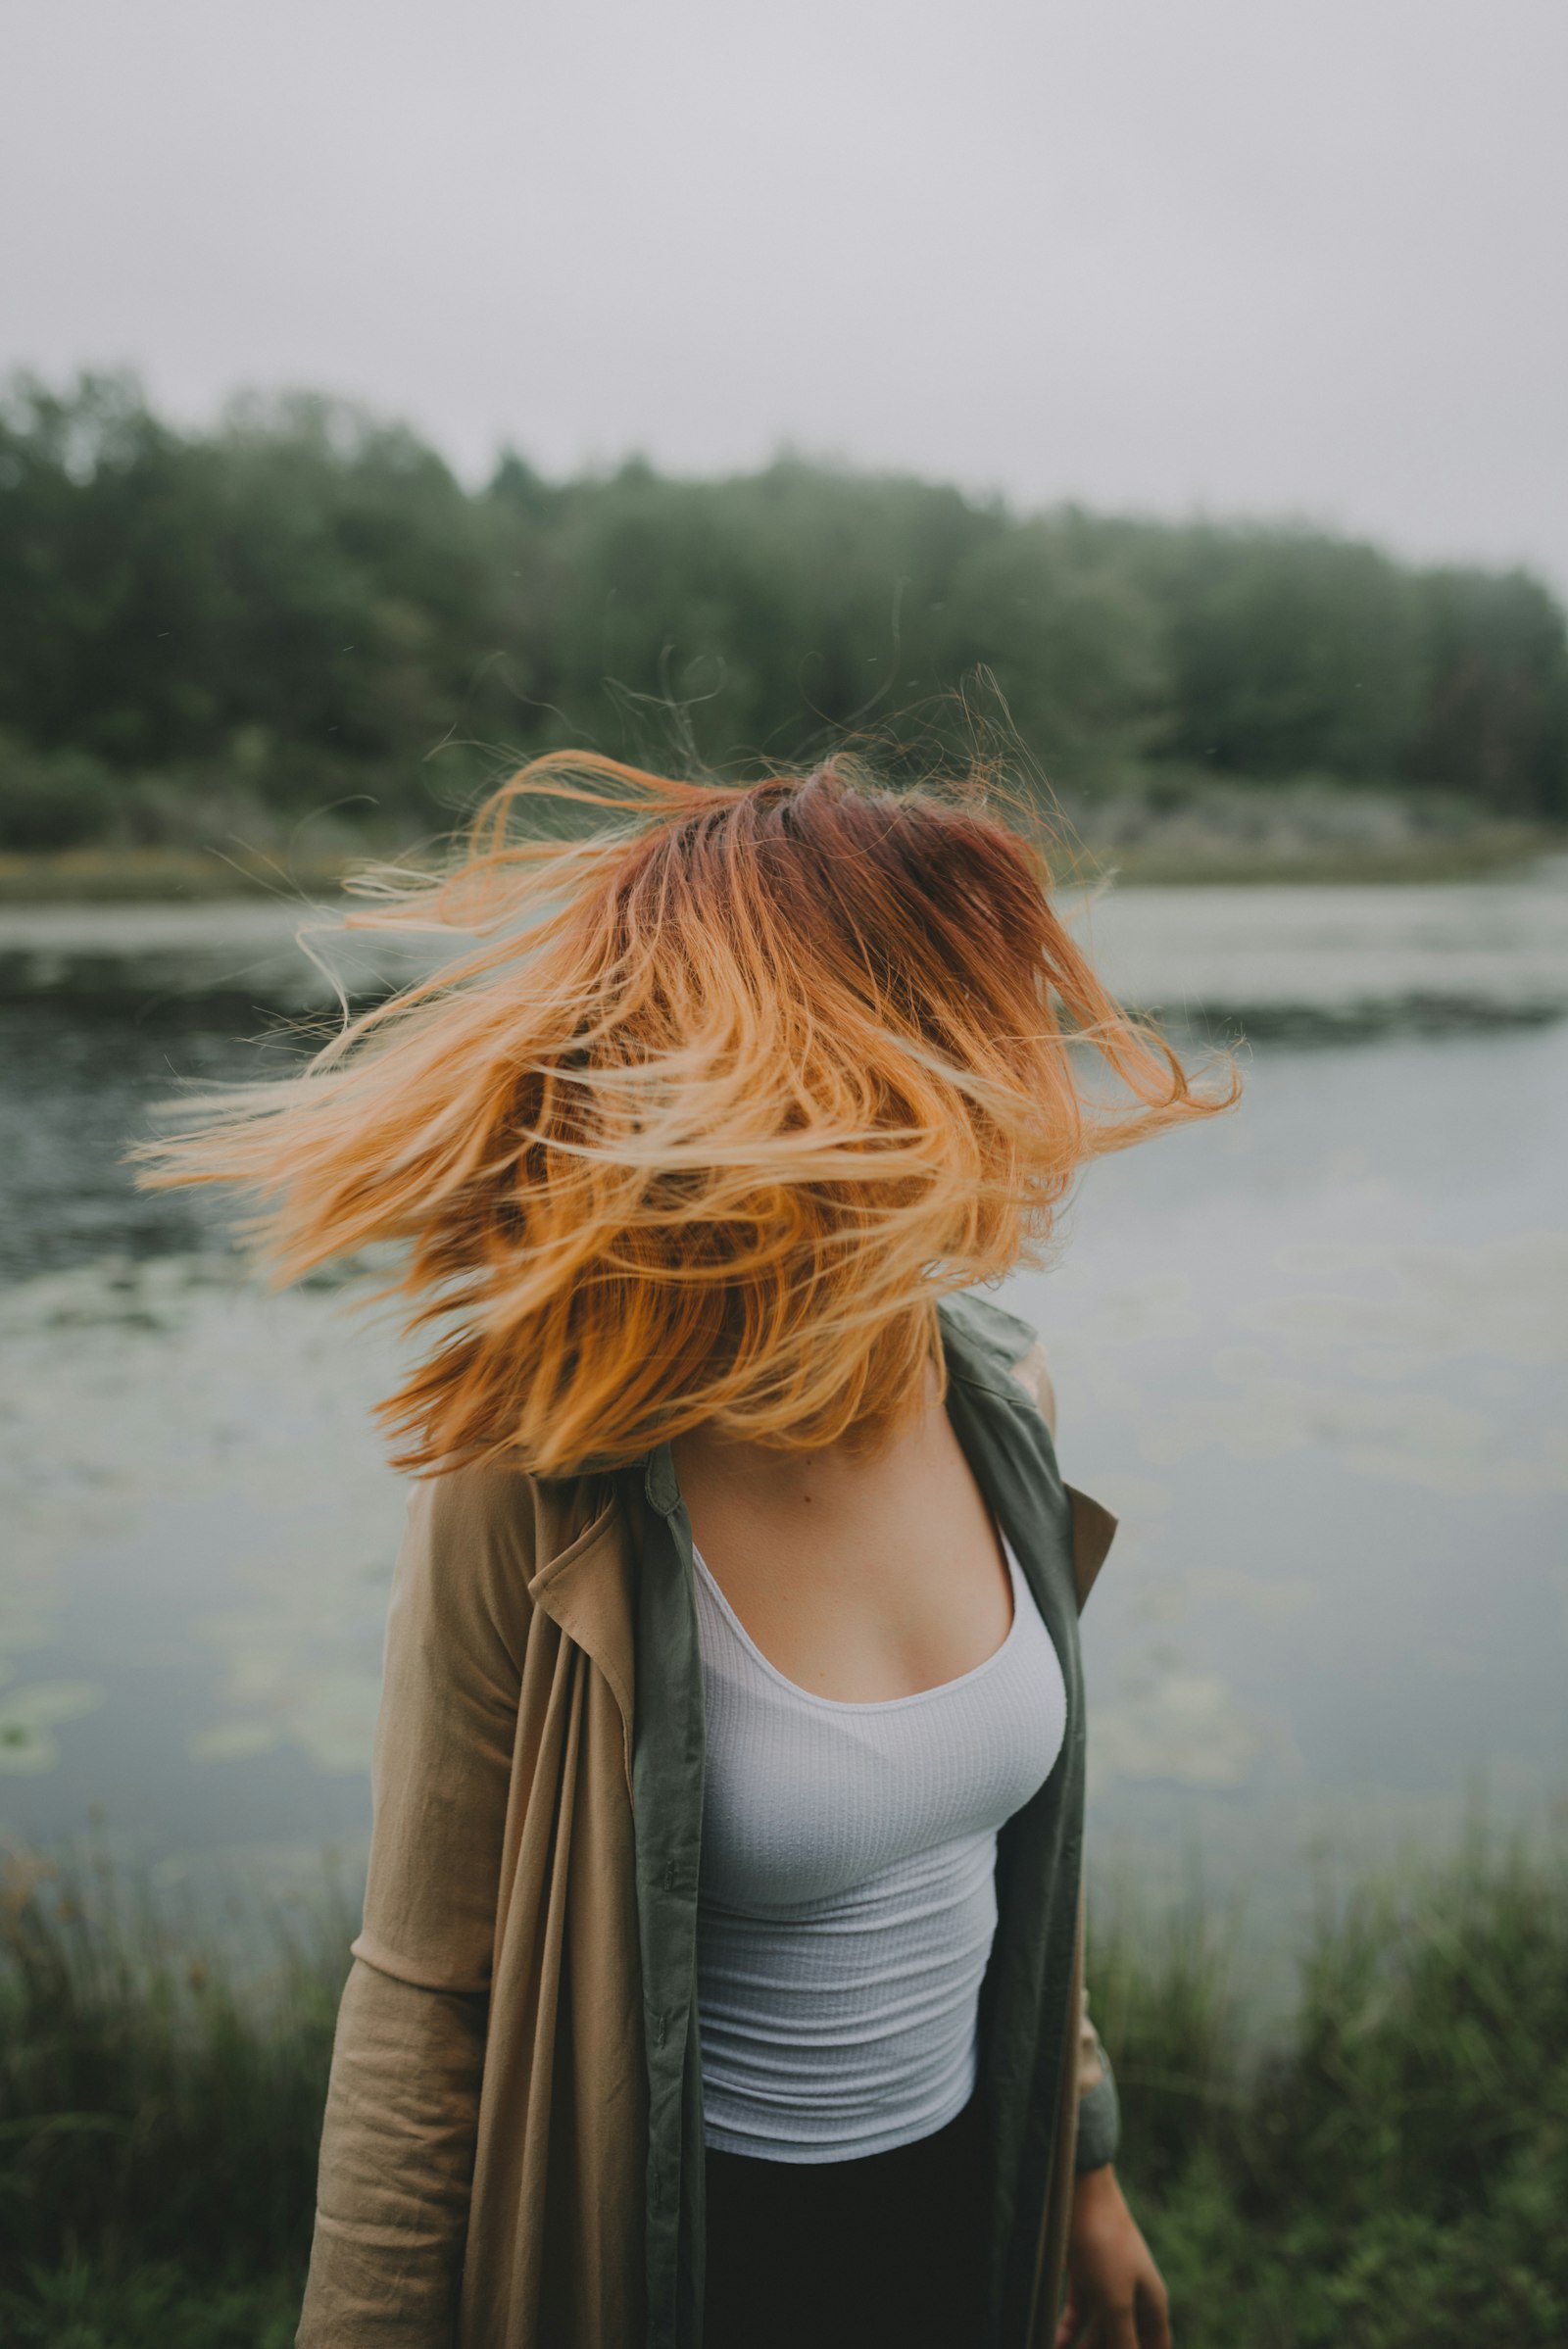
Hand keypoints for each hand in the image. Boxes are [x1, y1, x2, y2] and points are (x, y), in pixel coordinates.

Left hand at [1053, 2164, 1170, 2348]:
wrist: (1079, 2192)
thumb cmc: (1104, 2246)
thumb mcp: (1115, 2302)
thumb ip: (1125, 2341)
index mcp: (1152, 2303)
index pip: (1155, 2347)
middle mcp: (1134, 2296)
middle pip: (1124, 2340)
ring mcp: (1108, 2283)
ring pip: (1099, 2329)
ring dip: (1082, 2347)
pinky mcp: (1085, 2273)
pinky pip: (1079, 2311)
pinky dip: (1068, 2329)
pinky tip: (1054, 2341)